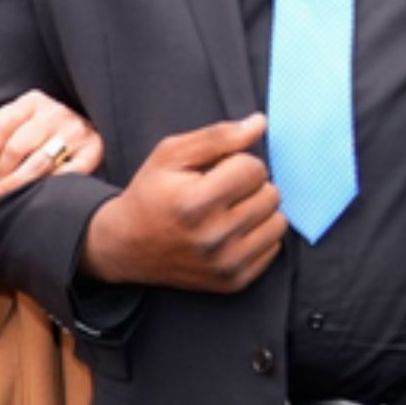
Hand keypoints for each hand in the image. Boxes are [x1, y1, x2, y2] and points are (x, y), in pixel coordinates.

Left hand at [0, 89, 105, 204]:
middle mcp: (55, 112)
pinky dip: (48, 189)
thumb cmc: (48, 133)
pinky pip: (66, 176)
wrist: (94, 129)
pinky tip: (36, 198)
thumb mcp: (23, 127)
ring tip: (1, 200)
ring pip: (39, 164)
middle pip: (16, 147)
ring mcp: (76, 131)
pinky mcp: (94, 150)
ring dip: (15, 186)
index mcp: (33, 101)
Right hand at [80, 113, 284, 293]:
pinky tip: (232, 231)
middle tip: (223, 189)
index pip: (254, 169)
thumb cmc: (151, 193)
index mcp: (195, 202)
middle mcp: (213, 238)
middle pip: (270, 194)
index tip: (218, 169)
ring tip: (230, 209)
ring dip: (258, 210)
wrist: (127, 246)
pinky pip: (273, 247)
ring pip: (278, 222)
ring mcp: (225, 264)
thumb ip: (218, 136)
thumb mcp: (171, 154)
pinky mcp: (234, 282)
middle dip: (251, 185)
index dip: (238, 161)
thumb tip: (260, 123)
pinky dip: (257, 235)